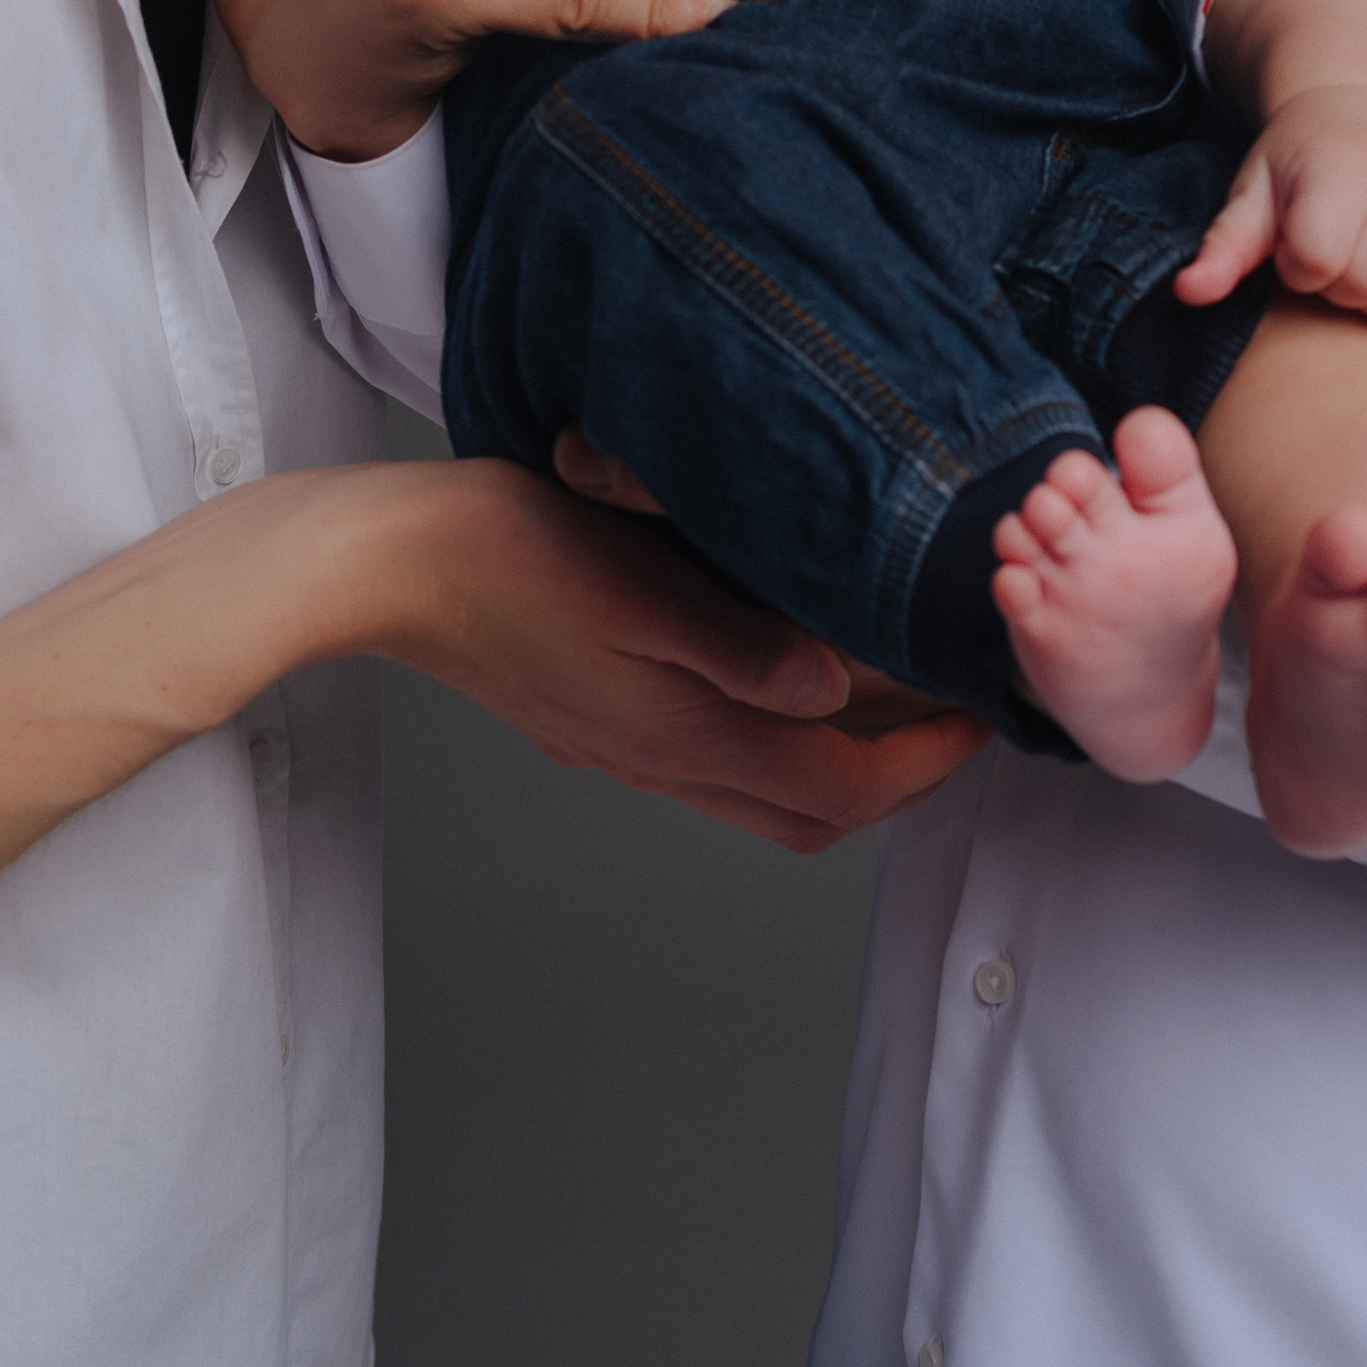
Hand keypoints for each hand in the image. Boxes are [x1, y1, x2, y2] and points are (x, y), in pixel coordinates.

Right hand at [351, 457, 982, 848]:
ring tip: (890, 689)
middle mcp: (661, 760)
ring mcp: (624, 747)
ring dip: (836, 762)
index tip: (984, 716)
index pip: (841, 787)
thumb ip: (740, 647)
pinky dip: (773, 738)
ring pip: (760, 794)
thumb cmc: (503, 553)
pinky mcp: (595, 719)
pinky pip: (712, 760)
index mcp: (683, 734)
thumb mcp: (636, 581)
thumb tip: (836, 690)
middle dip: (897, 780)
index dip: (927, 764)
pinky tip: (779, 672)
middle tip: (954, 714)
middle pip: (810, 813)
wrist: (382, 566)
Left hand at [1174, 84, 1366, 342]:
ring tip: (1353, 266)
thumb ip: (1224, 245)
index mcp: (1343, 169)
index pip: (1319, 259)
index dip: (1296, 267)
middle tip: (1323, 259)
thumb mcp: (1252, 190)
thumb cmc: (1297, 158)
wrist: (1357, 112)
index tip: (1290, 247)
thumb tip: (1187, 293)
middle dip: (1335, 287)